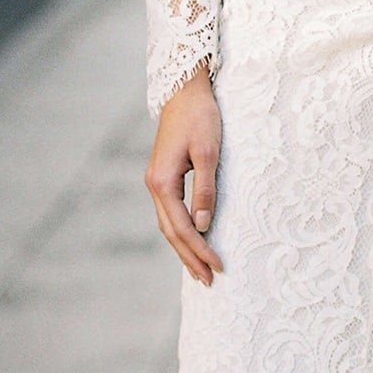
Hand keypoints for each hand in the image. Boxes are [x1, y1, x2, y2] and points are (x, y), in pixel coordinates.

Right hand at [145, 71, 224, 284]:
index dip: (199, 249)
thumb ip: (205, 189)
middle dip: (189, 257)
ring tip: (199, 270)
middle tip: (208, 281)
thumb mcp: (209, 152)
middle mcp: (154, 184)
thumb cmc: (200, 117)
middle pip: (170, 232)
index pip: (181, 227)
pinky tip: (191, 240)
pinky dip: (180, 231)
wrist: (184, 91)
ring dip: (183, 248)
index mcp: (162, 181)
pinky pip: (169, 212)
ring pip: (168, 224)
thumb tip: (203, 225)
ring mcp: (156, 181)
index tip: (218, 266)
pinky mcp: (163, 176)